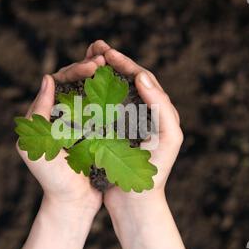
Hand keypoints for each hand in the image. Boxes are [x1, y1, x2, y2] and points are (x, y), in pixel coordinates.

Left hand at [16, 50, 107, 213]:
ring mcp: (81, 123)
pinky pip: (103, 110)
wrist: (73, 201)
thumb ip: (37, 113)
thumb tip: (47, 78)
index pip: (59, 82)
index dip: (75, 70)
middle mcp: (63, 115)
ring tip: (115, 66)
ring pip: (91, 93)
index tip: (93, 65)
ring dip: (102, 79)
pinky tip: (121, 88)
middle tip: (106, 59)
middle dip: (90, 68)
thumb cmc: (52, 177)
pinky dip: (110, 97)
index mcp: (47, 115)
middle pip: (76, 83)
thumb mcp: (35, 145)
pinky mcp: (96, 132)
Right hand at [84, 43, 182, 206]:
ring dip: (100, 75)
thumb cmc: (155, 172)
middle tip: (95, 47)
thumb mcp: (168, 137)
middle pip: (126, 80)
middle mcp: (141, 113)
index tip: (107, 52)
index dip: (125, 62)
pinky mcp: (110, 133)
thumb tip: (143, 75)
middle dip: (111, 62)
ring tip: (86, 61)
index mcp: (157, 111)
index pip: (143, 78)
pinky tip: (79, 88)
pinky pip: (100, 109)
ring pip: (112, 91)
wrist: (137, 201)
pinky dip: (91, 96)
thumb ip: (161, 106)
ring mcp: (124, 122)